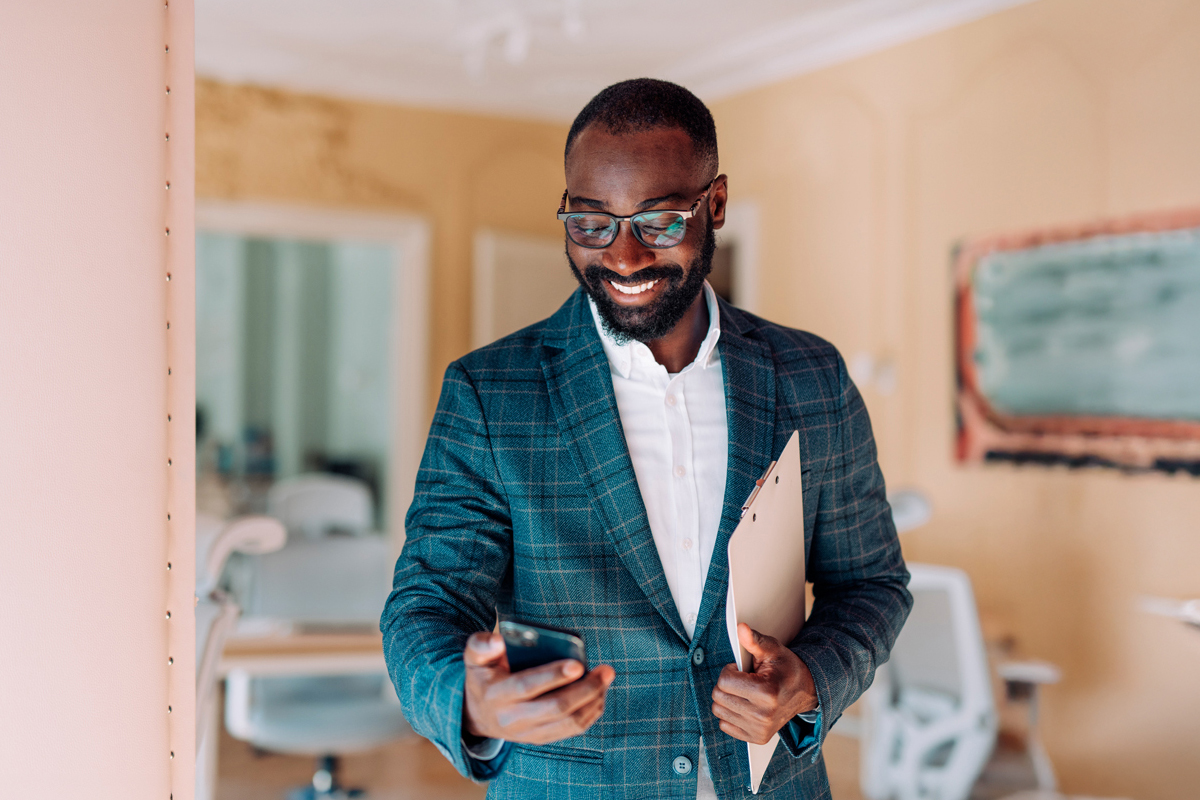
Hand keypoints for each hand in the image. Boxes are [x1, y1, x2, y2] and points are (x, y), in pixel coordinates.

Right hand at [462, 632, 615, 744]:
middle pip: (556, 707)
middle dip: (586, 689)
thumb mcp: (474, 658)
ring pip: (569, 722)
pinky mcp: (541, 738)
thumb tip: (498, 640)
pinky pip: (572, 730)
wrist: (477, 714)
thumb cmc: (484, 677)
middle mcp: (513, 719)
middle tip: (606, 670)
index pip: (527, 686)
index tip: (578, 664)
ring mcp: (528, 733)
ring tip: (605, 678)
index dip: (553, 676)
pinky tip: (599, 693)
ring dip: (593, 701)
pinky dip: (590, 713)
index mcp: (497, 695)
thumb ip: (481, 645)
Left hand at [711, 623, 816, 744]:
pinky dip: (730, 714)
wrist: (805, 691)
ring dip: (727, 699)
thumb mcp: (772, 650)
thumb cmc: (787, 669)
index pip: (724, 681)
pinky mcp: (756, 738)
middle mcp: (763, 715)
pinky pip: (725, 725)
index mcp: (766, 692)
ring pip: (719, 711)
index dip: (730, 670)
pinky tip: (745, 706)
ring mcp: (759, 729)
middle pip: (719, 696)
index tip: (742, 670)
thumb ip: (754, 640)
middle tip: (743, 680)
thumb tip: (741, 628)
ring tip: (745, 692)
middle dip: (727, 684)